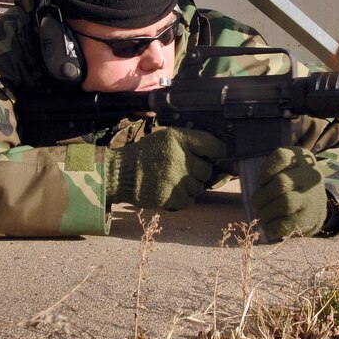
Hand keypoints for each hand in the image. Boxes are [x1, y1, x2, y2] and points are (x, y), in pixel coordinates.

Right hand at [106, 127, 225, 209]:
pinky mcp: (171, 197)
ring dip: (189, 187)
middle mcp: (179, 157)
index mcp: (179, 139)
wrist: (121, 174)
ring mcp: (176, 178)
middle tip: (183, 172)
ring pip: (199, 187)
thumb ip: (189, 143)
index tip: (216, 156)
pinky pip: (189, 201)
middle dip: (198, 173)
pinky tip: (169, 191)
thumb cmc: (146, 155)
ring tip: (172, 181)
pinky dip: (182, 199)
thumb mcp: (165, 138)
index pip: (213, 145)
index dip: (218, 152)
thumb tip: (218, 153)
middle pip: (207, 170)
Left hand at [251, 147, 326, 239]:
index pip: (281, 158)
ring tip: (261, 215)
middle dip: (262, 195)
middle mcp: (311, 175)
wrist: (316, 204)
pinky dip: (272, 227)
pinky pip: (288, 223)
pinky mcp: (311, 218)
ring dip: (266, 212)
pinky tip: (268, 226)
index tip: (262, 182)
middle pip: (281, 183)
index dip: (265, 172)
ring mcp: (312, 197)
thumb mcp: (286, 167)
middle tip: (256, 202)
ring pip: (285, 203)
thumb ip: (270, 170)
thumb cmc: (291, 183)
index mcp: (301, 159)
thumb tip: (251, 187)